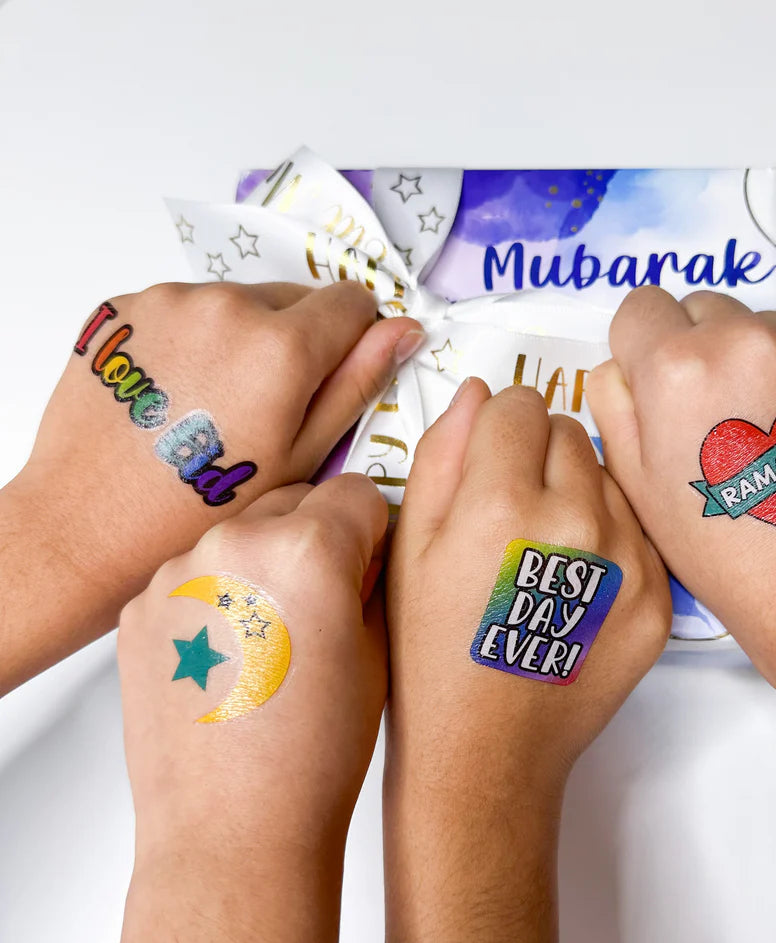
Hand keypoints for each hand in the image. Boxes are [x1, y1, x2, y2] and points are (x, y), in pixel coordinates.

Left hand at [0, 280, 421, 691]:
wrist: (88, 526)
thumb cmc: (200, 509)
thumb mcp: (301, 458)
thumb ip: (356, 384)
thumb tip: (401, 331)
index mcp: (279, 348)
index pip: (350, 301)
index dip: (355, 336)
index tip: (335, 370)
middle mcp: (224, 306)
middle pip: (294, 297)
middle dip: (296, 341)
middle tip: (269, 406)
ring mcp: (167, 301)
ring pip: (239, 302)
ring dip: (243, 338)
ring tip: (218, 405)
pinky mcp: (125, 307)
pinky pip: (187, 307)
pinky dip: (194, 338)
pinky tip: (180, 393)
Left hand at [115, 474, 388, 942]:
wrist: (232, 828)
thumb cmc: (311, 757)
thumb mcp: (377, 654)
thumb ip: (375, 580)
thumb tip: (367, 550)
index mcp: (306, 551)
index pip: (355, 492)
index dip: (372, 529)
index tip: (369, 560)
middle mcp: (234, 546)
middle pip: (295, 503)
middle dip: (317, 538)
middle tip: (325, 603)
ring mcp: (178, 575)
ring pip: (241, 537)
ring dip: (263, 565)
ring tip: (274, 639)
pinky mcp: (142, 608)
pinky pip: (196, 575)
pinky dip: (218, 596)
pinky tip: (233, 655)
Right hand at [384, 380, 669, 942]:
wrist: (487, 753)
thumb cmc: (432, 654)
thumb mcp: (408, 547)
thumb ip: (441, 454)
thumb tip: (478, 392)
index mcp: (500, 502)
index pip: (518, 403)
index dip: (495, 429)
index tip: (487, 461)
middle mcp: (575, 522)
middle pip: (570, 430)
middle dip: (539, 453)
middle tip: (513, 509)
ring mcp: (628, 561)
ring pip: (610, 474)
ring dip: (580, 490)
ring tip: (546, 547)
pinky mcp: (661, 598)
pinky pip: (639, 526)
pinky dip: (612, 535)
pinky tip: (577, 578)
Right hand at [588, 287, 775, 876]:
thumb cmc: (726, 551)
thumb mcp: (634, 483)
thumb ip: (613, 404)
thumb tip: (621, 367)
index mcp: (675, 366)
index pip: (640, 305)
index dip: (640, 345)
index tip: (654, 380)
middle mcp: (746, 341)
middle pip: (705, 308)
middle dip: (698, 349)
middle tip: (710, 418)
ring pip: (765, 328)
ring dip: (756, 364)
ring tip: (764, 437)